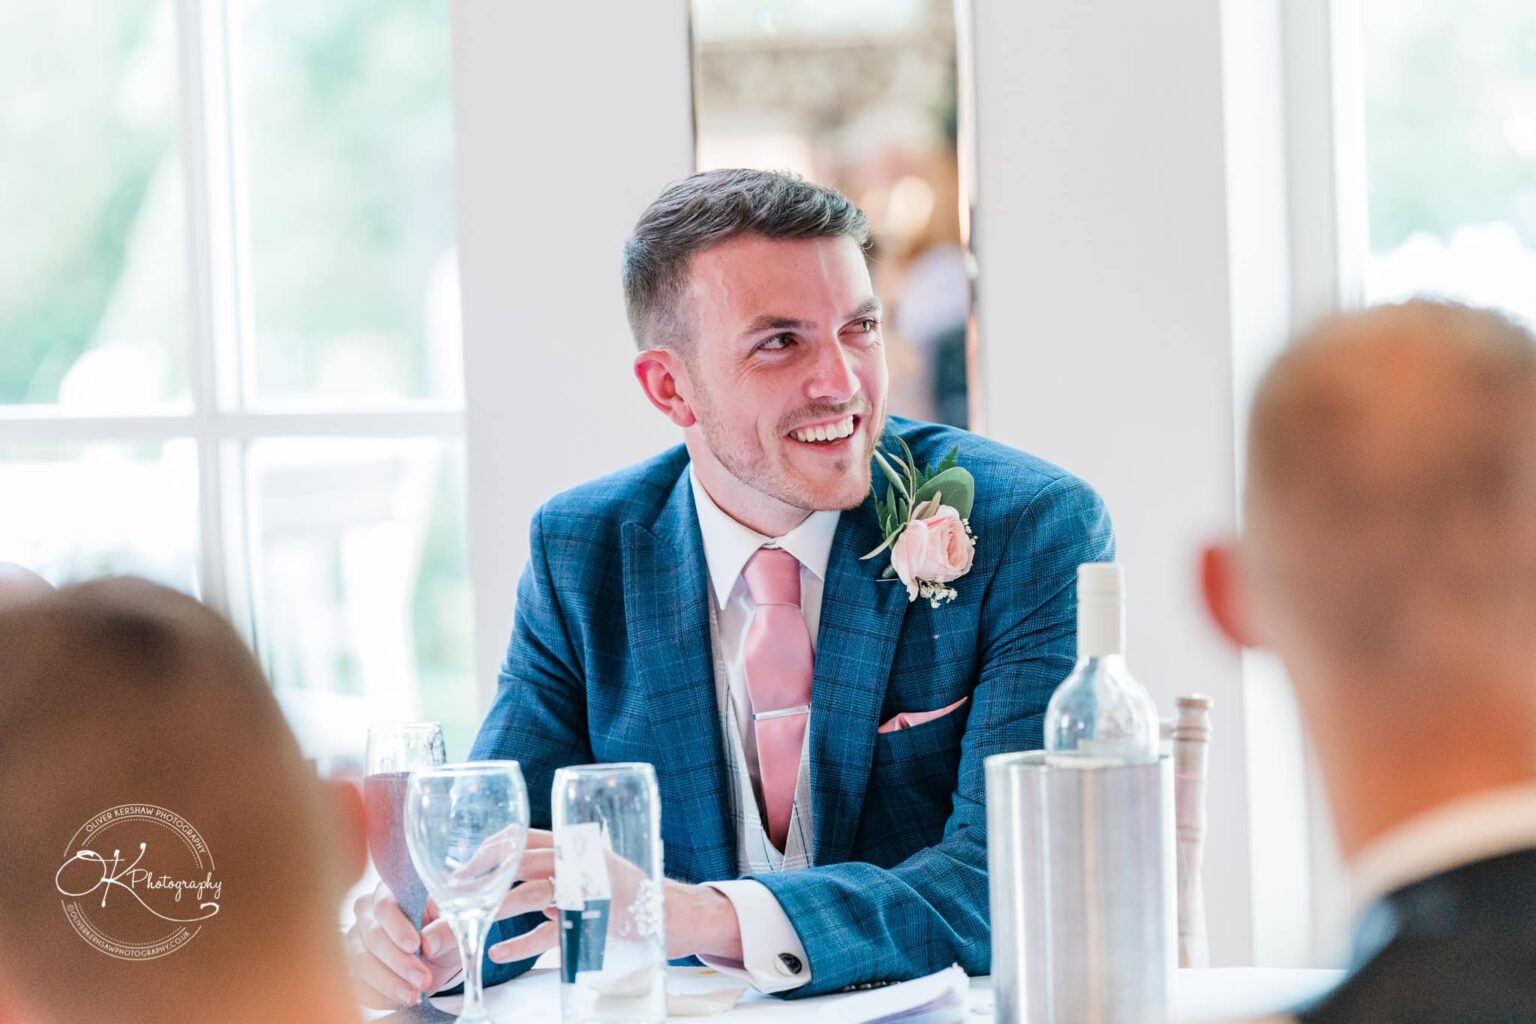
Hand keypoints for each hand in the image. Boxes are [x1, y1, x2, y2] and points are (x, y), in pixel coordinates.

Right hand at [345, 882, 458, 1008]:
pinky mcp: (353, 968)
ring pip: (362, 963)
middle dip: (399, 962)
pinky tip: (402, 998)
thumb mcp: (454, 926)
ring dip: (390, 982)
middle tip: (423, 979)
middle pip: (373, 937)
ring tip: (414, 994)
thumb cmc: (444, 931)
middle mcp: (367, 914)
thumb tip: (429, 943)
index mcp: (391, 892)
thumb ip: (445, 931)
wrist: (439, 956)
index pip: (385, 906)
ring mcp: (356, 941)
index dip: (398, 927)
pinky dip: (381, 995)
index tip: (415, 945)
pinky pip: (359, 985)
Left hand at [482, 829, 743, 965]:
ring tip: (464, 929)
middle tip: (446, 901)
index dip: (487, 850)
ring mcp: (590, 888)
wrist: (679, 914)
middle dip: (477, 881)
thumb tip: (501, 880)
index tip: (458, 869)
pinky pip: (553, 934)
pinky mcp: (598, 920)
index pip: (523, 836)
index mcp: (576, 844)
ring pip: (532, 893)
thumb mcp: (590, 870)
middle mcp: (581, 859)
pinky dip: (521, 945)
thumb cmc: (627, 892)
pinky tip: (498, 953)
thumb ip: (555, 870)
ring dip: (492, 912)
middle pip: (519, 862)